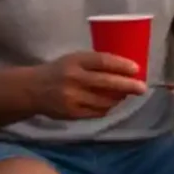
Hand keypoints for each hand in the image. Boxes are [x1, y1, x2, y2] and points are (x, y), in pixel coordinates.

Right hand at [33, 50, 147, 120]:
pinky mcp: (71, 113)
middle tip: (142, 88)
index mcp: (75, 61)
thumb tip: (126, 69)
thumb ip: (95, 63)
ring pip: (104, 100)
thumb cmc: (59, 71)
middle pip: (106, 82)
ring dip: (118, 98)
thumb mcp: (73, 60)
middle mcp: (73, 78)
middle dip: (128, 85)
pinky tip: (110, 103)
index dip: (122, 65)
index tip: (136, 69)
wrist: (32, 89)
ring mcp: (72, 97)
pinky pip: (97, 112)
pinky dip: (107, 107)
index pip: (102, 61)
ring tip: (125, 95)